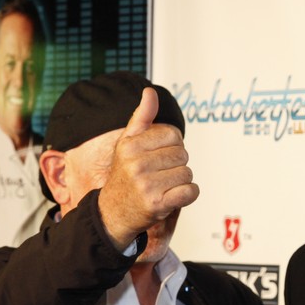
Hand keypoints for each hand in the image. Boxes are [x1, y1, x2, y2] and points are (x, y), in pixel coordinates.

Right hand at [99, 87, 198, 247]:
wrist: (113, 213)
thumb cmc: (125, 174)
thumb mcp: (128, 143)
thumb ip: (142, 117)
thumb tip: (150, 92)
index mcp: (131, 146)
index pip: (174, 135)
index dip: (172, 146)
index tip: (159, 156)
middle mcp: (136, 164)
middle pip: (183, 155)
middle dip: (176, 165)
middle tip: (159, 175)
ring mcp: (146, 185)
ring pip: (187, 174)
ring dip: (180, 182)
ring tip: (162, 187)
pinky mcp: (157, 205)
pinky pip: (191, 192)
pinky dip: (187, 195)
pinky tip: (172, 197)